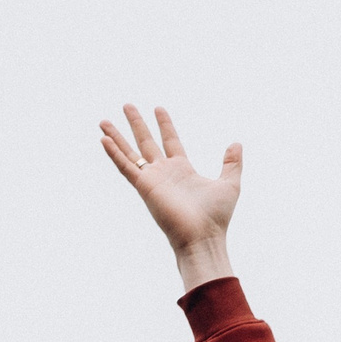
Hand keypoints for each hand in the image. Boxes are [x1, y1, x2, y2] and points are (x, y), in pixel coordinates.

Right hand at [99, 105, 241, 291]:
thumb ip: (232, 163)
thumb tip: (236, 143)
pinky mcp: (144, 187)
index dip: (164, 125)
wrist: (203, 236)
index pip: (171, 141)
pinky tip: (104, 140)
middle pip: (147, 142)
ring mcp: (152, 179)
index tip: (158, 108)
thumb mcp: (230, 183)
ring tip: (104, 121)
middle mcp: (165, 173)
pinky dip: (115, 154)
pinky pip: (126, 167)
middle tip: (127, 105)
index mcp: (183, 170)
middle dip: (137, 124)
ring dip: (117, 136)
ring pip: (131, 152)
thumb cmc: (216, 216)